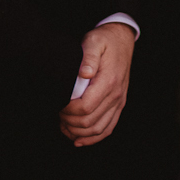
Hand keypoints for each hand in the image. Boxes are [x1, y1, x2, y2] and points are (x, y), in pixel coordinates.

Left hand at [59, 23, 135, 147]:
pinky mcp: (119, 105)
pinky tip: (78, 139)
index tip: (58, 104)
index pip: (85, 107)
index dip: (68, 111)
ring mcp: (119, 102)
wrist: (122, 40)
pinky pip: (108, 128)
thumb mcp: (95, 40)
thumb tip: (84, 73)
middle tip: (57, 112)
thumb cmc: (105, 40)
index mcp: (108, 81)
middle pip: (89, 122)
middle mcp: (116, 95)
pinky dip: (93, 138)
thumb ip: (89, 56)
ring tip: (63, 126)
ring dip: (78, 133)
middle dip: (69, 122)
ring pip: (98, 130)